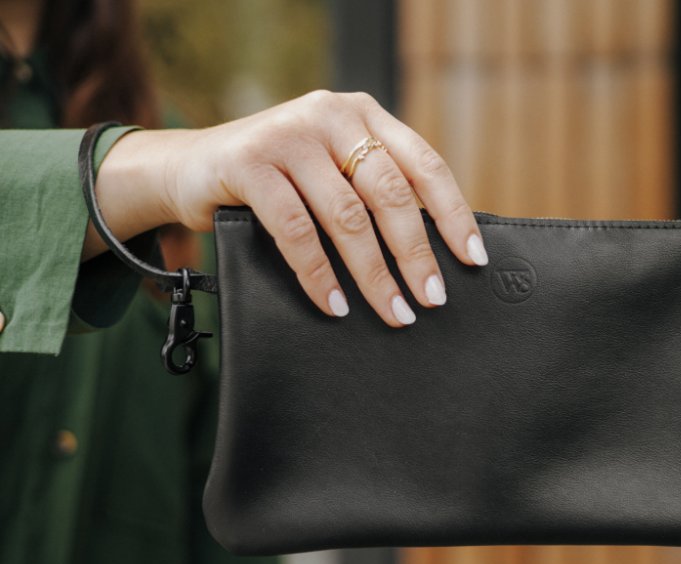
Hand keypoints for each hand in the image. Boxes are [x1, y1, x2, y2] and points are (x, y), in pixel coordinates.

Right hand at [89, 91, 488, 325]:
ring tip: (394, 312)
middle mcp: (330, 116)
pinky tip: (334, 305)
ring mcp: (288, 136)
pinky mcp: (248, 163)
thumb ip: (372, 190)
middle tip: (432, 299)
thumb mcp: (331, 171)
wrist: (188, 167)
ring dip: (374, 274)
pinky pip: (296, 231)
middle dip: (416, 254)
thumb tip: (431, 252)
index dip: (453, 214)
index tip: (473, 259)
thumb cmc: (276, 180)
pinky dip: (319, 275)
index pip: (424, 164)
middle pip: (390, 193)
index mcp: (363, 116)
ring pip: (346, 216)